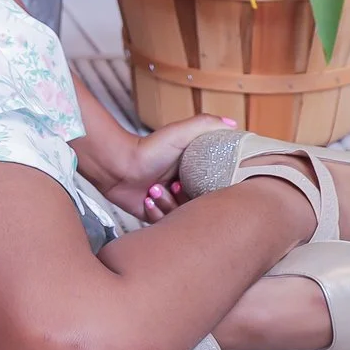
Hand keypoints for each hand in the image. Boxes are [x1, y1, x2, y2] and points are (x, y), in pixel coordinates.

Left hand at [83, 113, 236, 223]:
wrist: (115, 164)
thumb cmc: (146, 148)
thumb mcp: (179, 133)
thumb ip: (206, 124)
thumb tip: (234, 124)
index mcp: (197, 175)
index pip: (219, 192)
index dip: (213, 193)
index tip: (205, 186)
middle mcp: (186, 191)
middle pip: (202, 209)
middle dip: (187, 200)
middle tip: (175, 185)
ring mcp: (171, 205)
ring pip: (182, 218)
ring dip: (167, 203)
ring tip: (154, 188)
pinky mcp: (156, 216)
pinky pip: (164, 225)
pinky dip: (156, 212)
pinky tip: (147, 198)